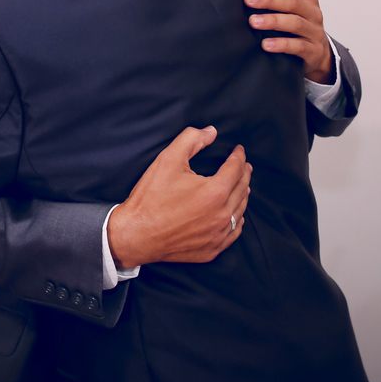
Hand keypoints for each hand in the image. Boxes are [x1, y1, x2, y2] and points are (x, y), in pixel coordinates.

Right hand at [107, 126, 250, 269]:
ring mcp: (217, 235)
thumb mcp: (168, 159)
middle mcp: (221, 214)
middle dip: (244, 174)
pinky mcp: (211, 250)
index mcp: (215, 192)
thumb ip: (191, 139)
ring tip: (244, 186)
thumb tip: (212, 132)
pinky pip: (233, 233)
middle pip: (242, 190)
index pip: (235, 169)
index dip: (238, 156)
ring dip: (243, 196)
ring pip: (240, 212)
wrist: (136, 234)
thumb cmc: (150, 197)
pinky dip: (237, 221)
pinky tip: (237, 215)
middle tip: (244, 166)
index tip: (238, 150)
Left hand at [246, 0, 333, 83]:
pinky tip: (265, 44)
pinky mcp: (312, 50)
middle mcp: (312, 10)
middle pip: (291, 1)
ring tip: (252, 21)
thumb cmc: (300, 16)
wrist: (318, 51)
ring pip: (294, 23)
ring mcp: (314, 30)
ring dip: (273, 21)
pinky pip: (297, 46)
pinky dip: (282, 44)